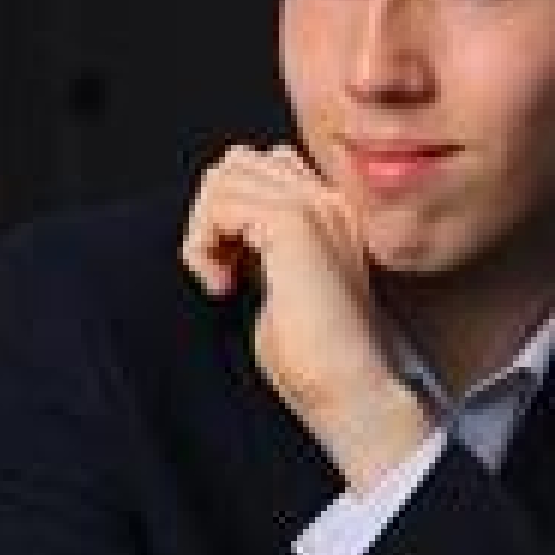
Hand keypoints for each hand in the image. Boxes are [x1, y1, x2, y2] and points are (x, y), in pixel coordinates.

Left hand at [181, 144, 430, 489]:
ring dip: (205, 228)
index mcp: (333, 214)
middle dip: (212, 214)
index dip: (231, 214)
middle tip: (221, 271)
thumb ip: (260, 249)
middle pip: (238, 163)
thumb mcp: (280, 288)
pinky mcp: (294, 224)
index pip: (264, 169)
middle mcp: (330, 202)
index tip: (233, 270)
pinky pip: (221, 202)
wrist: (352, 391)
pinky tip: (222, 286)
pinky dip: (203, 244)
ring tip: (222, 278)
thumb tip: (220, 232)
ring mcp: (316, 207)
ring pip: (225, 176)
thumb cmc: (317, 362)